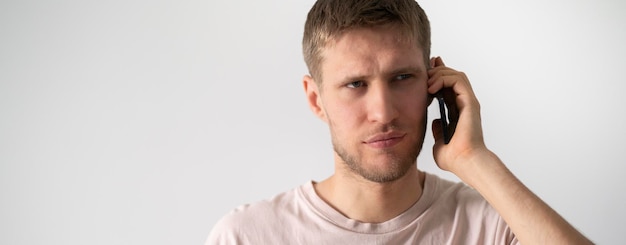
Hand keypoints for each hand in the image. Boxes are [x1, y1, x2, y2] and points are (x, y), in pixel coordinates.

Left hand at [427, 57, 487, 175]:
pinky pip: (458, 80)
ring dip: (439, 74)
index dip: (436, 77)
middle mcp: (465, 105)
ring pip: (456, 75)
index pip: (448, 88)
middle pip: (452, 77)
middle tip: (423, 74)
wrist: (464, 163)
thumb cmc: (454, 158)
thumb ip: (437, 131)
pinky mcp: (470, 102)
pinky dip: (443, 79)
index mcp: (458, 112)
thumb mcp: (439, 143)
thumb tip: (435, 122)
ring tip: (427, 85)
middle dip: (436, 70)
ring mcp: (469, 102)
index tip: (424, 73)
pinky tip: (431, 88)